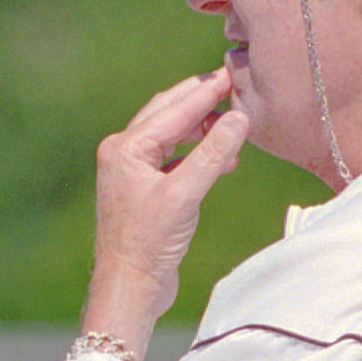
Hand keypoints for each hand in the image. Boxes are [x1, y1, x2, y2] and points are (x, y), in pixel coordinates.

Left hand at [81, 69, 247, 356]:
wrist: (129, 286)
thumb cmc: (149, 243)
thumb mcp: (185, 194)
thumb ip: (212, 153)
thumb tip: (238, 118)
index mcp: (125, 148)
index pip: (173, 109)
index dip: (206, 91)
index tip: (233, 74)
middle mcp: (123, 154)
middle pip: (168, 114)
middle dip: (201, 101)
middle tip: (232, 85)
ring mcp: (131, 173)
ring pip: (172, 137)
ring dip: (202, 130)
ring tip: (234, 123)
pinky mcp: (144, 192)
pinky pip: (174, 160)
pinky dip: (198, 155)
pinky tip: (223, 156)